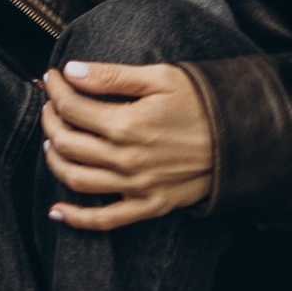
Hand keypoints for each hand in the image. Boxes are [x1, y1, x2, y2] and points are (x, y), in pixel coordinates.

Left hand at [42, 59, 216, 231]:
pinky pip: (103, 220)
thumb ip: (112, 76)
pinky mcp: (148, 206)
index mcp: (126, 124)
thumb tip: (71, 71)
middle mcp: (125, 159)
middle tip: (52, 105)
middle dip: (51, 120)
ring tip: (53, 142)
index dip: (56, 90)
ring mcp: (135, 187)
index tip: (52, 77)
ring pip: (75, 179)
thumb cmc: (202, 102)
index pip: (72, 108)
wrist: (241, 140)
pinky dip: (75, 218)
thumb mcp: (160, 78)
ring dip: (55, 160)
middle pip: (67, 143)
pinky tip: (56, 210)